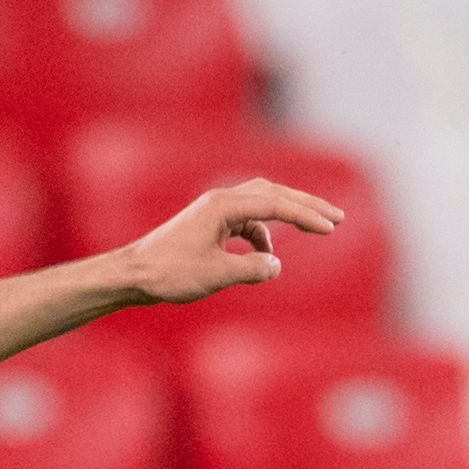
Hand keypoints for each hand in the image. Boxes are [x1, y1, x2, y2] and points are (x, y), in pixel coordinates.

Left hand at [119, 179, 345, 306]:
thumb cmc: (168, 274)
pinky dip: (261, 233)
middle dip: (306, 206)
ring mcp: (213, 211)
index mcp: (224, 206)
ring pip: (261, 204)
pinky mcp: (207, 224)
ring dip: (286, 218)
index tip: (332, 228)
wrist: (131, 274)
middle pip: (274, 193)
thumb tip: (275, 264)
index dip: (307, 216)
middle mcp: (220, 201)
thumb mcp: (217, 275)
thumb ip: (252, 268)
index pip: (277, 204)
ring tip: (310, 233)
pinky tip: (263, 255)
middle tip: (337, 218)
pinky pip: (245, 220)